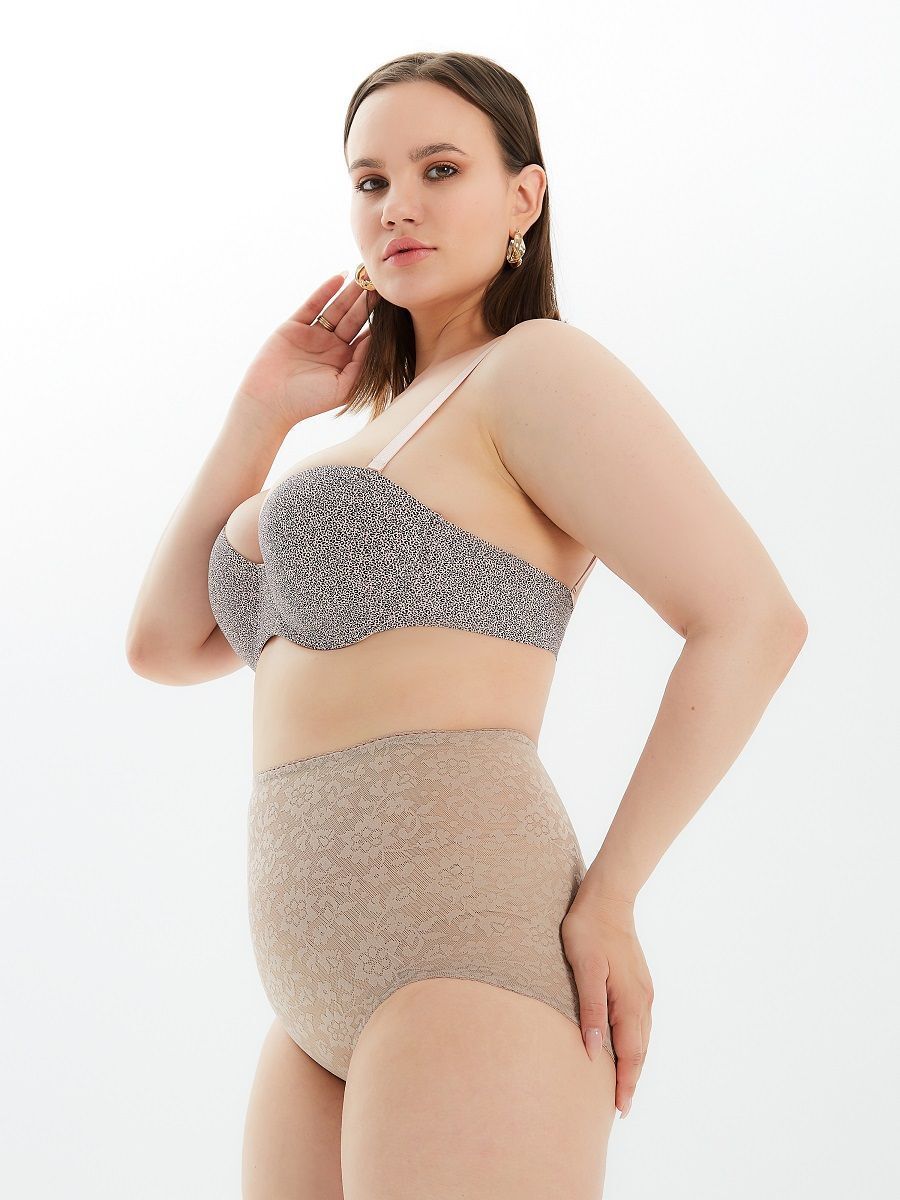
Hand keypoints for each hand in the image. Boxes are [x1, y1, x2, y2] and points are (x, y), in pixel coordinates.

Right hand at [234, 272, 374, 429]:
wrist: (270, 402)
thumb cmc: (309, 402)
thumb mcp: (344, 387)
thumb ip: (361, 363)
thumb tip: (375, 338)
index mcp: (346, 361)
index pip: (366, 335)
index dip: (379, 321)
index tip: (394, 304)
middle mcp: (331, 346)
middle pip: (353, 318)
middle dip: (366, 301)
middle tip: (380, 282)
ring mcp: (313, 334)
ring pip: (335, 308)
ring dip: (349, 292)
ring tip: (364, 276)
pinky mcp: (294, 326)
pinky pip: (313, 305)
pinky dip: (325, 291)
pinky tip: (340, 278)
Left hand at [561, 893, 653, 1118]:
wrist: (608, 896)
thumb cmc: (589, 929)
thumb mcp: (583, 968)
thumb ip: (589, 1009)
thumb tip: (592, 1050)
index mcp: (630, 1000)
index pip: (630, 1053)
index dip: (625, 1082)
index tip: (620, 1109)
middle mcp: (642, 999)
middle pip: (640, 1050)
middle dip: (632, 1079)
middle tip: (621, 1108)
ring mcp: (643, 990)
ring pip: (642, 1037)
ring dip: (635, 1063)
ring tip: (624, 1085)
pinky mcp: (639, 981)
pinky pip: (640, 1022)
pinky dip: (635, 1042)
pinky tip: (625, 1046)